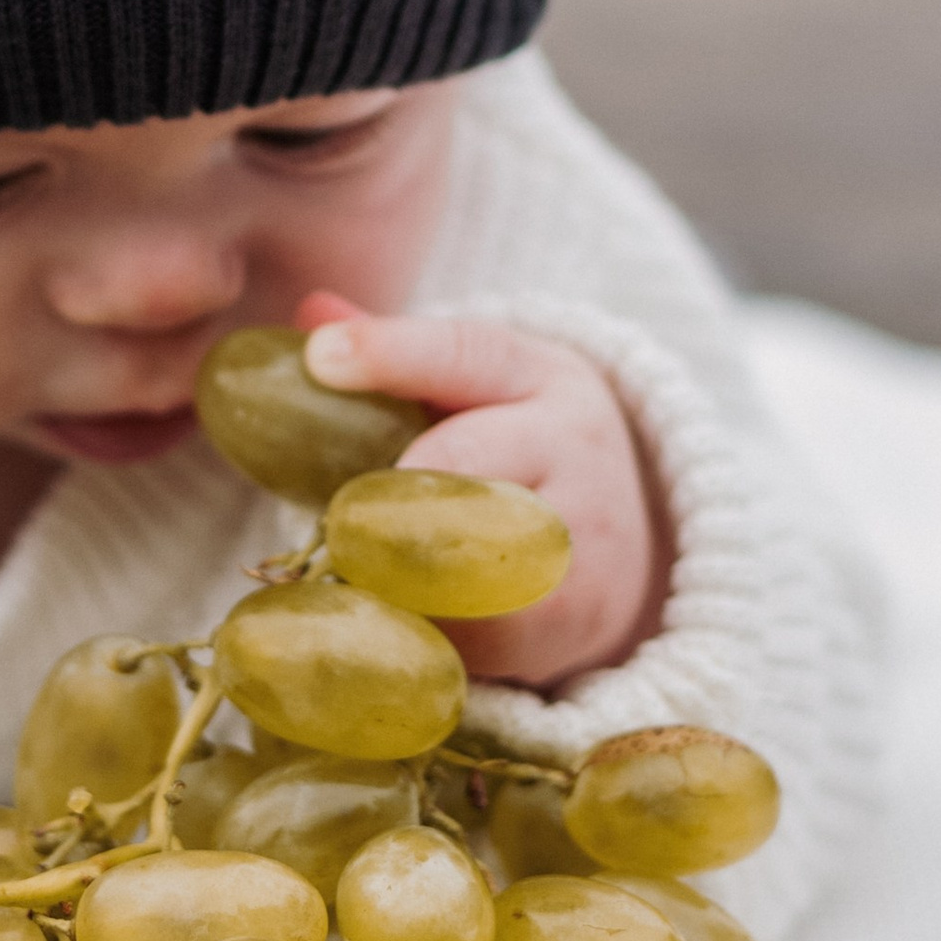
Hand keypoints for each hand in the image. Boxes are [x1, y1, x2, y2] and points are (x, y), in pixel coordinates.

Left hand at [296, 297, 669, 689]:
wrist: (629, 553)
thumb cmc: (522, 458)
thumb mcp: (482, 394)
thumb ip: (399, 357)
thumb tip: (311, 314)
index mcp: (548, 379)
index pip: (467, 352)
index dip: (390, 352)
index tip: (320, 358)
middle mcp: (577, 449)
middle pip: (460, 460)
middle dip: (383, 492)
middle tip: (331, 522)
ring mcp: (584, 536)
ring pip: (466, 552)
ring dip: (394, 569)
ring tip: (350, 579)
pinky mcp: (572, 616)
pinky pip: (475, 627)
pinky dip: (419, 627)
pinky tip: (392, 625)